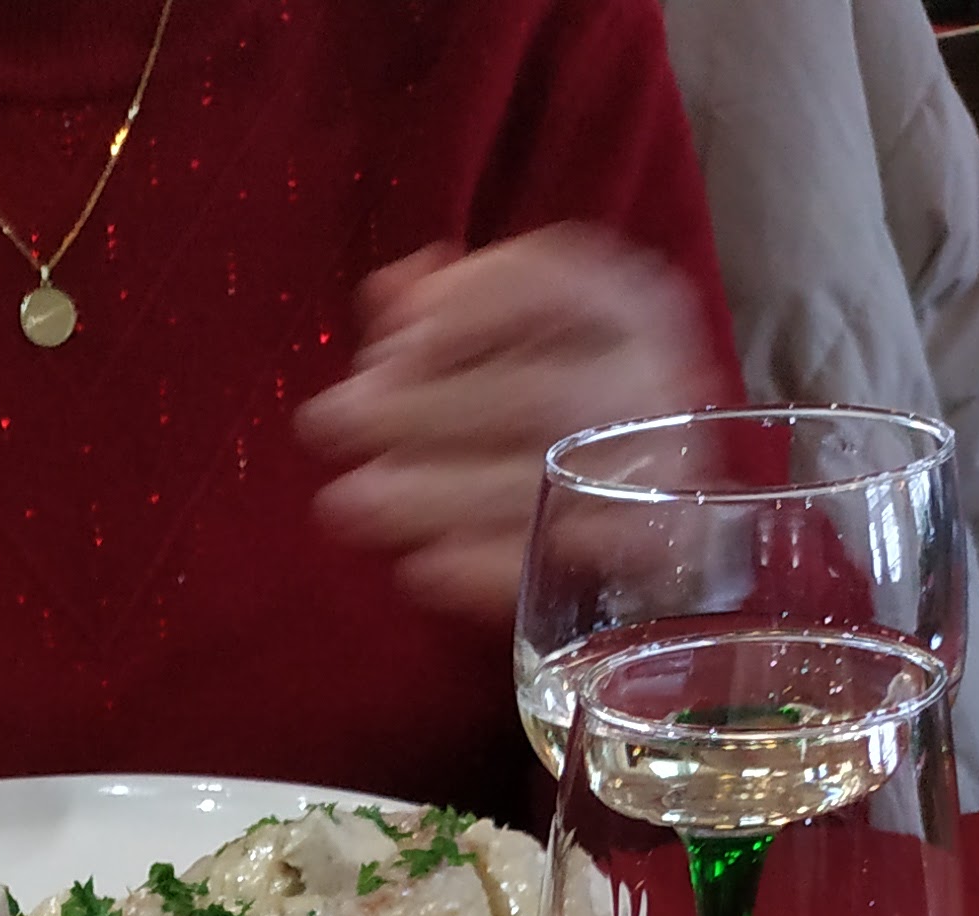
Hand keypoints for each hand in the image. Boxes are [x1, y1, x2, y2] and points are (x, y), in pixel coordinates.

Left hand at [298, 231, 712, 627]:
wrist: (639, 506)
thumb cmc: (547, 398)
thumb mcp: (504, 335)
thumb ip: (446, 307)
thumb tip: (387, 294)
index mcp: (620, 304)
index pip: (551, 283)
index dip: (465, 307)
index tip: (389, 340)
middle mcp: (648, 378)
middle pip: (534, 393)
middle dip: (419, 411)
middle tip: (327, 426)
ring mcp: (651, 471)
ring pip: (540, 480)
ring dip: (433, 495)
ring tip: (347, 504)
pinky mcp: (643, 557)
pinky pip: (558, 564)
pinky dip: (484, 569)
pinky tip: (419, 569)